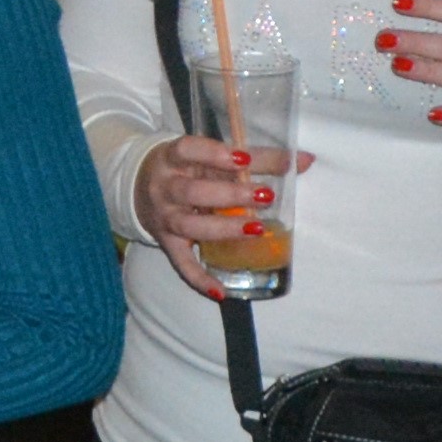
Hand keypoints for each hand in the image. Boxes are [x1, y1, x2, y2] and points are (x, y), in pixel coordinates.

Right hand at [133, 133, 270, 300]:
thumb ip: (256, 157)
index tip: (243, 159)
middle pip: (192, 191)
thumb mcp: (209, 156)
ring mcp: (165, 217)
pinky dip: (200, 279)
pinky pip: (181, 263)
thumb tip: (304, 159)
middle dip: (230, 195)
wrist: (136, 186)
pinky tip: (222, 292)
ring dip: (223, 229)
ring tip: (256, 230)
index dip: (212, 153)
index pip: (187, 149)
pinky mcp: (166, 243)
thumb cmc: (186, 168)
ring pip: (189, 226)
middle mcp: (165, 187)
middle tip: (265, 196)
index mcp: (173, 158)